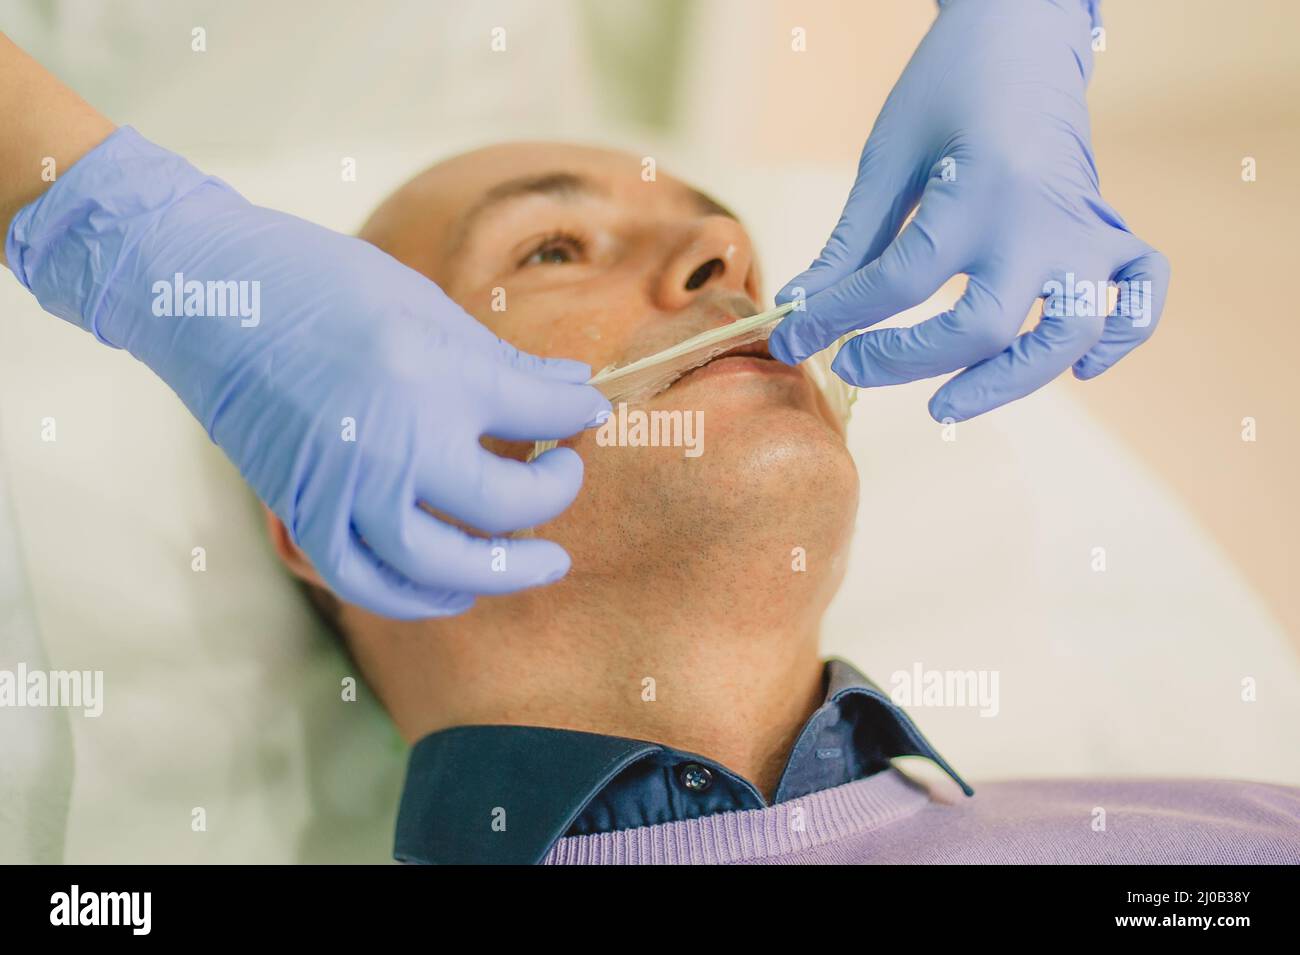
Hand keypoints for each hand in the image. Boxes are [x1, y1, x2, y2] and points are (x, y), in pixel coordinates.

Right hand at [6, 127, 609, 617]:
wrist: (211, 294)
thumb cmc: (324, 285)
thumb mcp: (427, 306)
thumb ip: (506, 361)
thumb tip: (579, 390)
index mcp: (435, 375)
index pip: (542, 412)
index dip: (577, 414)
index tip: (587, 413)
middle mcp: (396, 442)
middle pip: (505, 504)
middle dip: (553, 495)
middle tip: (567, 478)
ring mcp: (347, 487)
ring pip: (440, 564)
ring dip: (499, 571)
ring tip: (536, 563)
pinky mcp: (304, 512)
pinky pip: (368, 579)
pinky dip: (416, 597)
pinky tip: (454, 590)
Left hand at [768, 0, 1168, 420]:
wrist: (1022, 30)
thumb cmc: (947, 87)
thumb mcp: (888, 158)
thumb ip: (850, 243)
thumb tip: (799, 310)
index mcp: (974, 191)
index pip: (896, 283)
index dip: (835, 319)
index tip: (795, 339)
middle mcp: (1037, 219)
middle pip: (982, 329)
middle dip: (908, 362)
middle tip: (854, 368)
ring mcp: (1083, 228)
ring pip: (1068, 334)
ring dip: (1009, 383)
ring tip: (944, 406)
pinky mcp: (1110, 227)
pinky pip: (1140, 295)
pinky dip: (1122, 338)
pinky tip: (1078, 370)